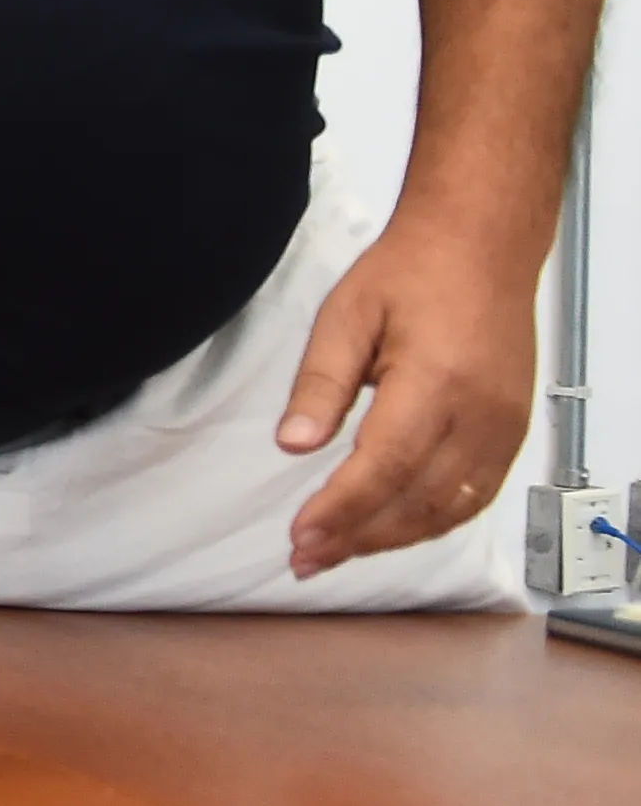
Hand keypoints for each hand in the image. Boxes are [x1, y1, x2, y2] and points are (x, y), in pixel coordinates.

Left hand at [277, 220, 537, 576]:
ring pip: (450, 508)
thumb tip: (293, 443)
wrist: (482, 246)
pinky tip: (393, 530)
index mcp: (434, 383)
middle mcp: (479, 415)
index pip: (383, 467)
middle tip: (305, 559)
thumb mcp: (346, 315)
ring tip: (338, 551)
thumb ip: (319, 384)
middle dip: (358, 538)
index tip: (301, 537)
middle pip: (417, 500)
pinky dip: (433, 522)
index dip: (341, 510)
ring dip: (392, 538)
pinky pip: (476, 495)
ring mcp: (504, 427)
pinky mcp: (512, 431)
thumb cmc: (413, 272)